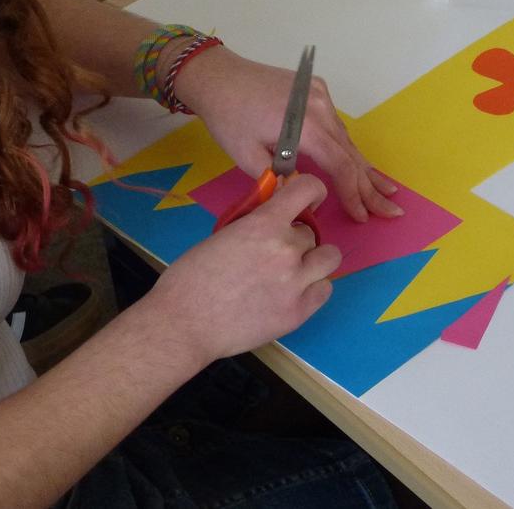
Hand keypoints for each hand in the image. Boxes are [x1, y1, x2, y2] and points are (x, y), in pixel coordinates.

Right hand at [141, 174, 340, 365]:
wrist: (184, 324)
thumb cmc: (190, 278)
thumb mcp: (222, 235)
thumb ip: (254, 224)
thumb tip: (274, 215)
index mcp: (264, 224)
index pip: (309, 189)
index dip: (312, 192)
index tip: (309, 200)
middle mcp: (287, 250)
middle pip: (312, 233)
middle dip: (296, 240)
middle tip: (276, 254)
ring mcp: (297, 283)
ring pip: (329, 259)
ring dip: (313, 261)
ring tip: (293, 272)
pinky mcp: (299, 312)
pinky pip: (324, 290)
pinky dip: (313, 288)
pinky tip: (292, 293)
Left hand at [174, 46, 403, 222]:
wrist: (217, 76)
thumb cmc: (228, 118)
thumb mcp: (247, 158)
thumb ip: (279, 180)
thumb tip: (303, 196)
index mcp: (305, 125)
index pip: (340, 166)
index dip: (353, 193)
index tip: (362, 216)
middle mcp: (320, 107)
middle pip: (351, 153)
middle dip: (371, 186)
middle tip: (392, 210)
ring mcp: (320, 95)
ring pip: (347, 139)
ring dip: (363, 168)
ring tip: (385, 191)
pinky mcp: (315, 90)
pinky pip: (337, 126)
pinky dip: (348, 149)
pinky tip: (360, 165)